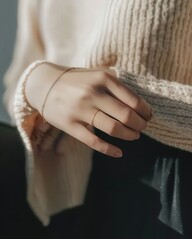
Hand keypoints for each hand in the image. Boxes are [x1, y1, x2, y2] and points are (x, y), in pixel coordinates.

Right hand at [26, 63, 151, 156]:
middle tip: (143, 127)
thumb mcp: (96, 74)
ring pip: (113, 128)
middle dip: (140, 125)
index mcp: (103, 79)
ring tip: (135, 136)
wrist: (45, 84)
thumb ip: (115, 85)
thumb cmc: (76, 81)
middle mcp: (92, 94)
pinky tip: (119, 153)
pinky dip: (109, 150)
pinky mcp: (70, 125)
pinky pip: (93, 141)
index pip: (133, 100)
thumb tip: (140, 104)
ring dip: (129, 135)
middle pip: (126, 116)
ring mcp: (80, 110)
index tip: (148, 116)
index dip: (145, 111)